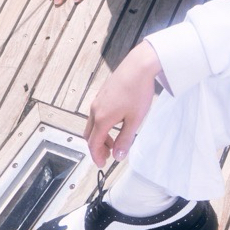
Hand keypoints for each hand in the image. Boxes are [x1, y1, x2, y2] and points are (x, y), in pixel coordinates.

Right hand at [85, 43, 163, 166]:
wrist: (139, 65)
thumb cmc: (138, 91)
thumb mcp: (134, 120)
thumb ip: (125, 139)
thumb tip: (118, 156)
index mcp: (102, 119)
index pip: (93, 144)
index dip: (97, 156)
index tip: (102, 164)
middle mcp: (96, 110)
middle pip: (90, 134)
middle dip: (97, 147)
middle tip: (108, 154)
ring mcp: (98, 100)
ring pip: (93, 123)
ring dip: (101, 135)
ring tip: (115, 139)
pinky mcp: (103, 93)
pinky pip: (97, 113)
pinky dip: (102, 124)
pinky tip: (116, 122)